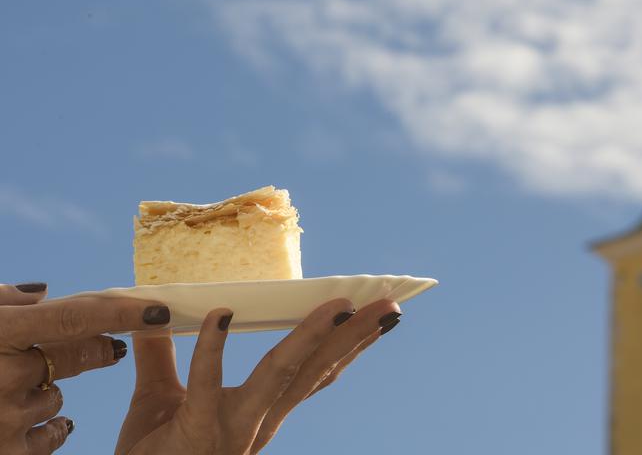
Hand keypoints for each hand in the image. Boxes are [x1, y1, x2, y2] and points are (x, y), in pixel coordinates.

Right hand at [0, 283, 170, 454]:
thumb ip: (2, 303)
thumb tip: (42, 293)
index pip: (74, 316)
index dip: (121, 311)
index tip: (157, 308)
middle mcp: (1, 374)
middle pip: (74, 355)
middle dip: (96, 348)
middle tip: (109, 347)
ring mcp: (2, 417)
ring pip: (57, 396)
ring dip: (49, 390)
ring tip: (20, 389)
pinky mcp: (5, 452)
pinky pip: (50, 434)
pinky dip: (48, 426)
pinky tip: (29, 420)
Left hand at [116, 298, 401, 453]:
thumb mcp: (157, 398)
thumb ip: (162, 355)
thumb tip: (160, 312)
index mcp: (258, 413)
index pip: (312, 374)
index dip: (346, 346)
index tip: (373, 316)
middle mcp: (257, 422)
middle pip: (314, 371)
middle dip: (354, 337)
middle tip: (387, 304)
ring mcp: (230, 428)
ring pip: (280, 376)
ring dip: (312, 338)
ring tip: (340, 307)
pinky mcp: (193, 433)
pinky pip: (206, 386)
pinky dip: (212, 349)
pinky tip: (221, 315)